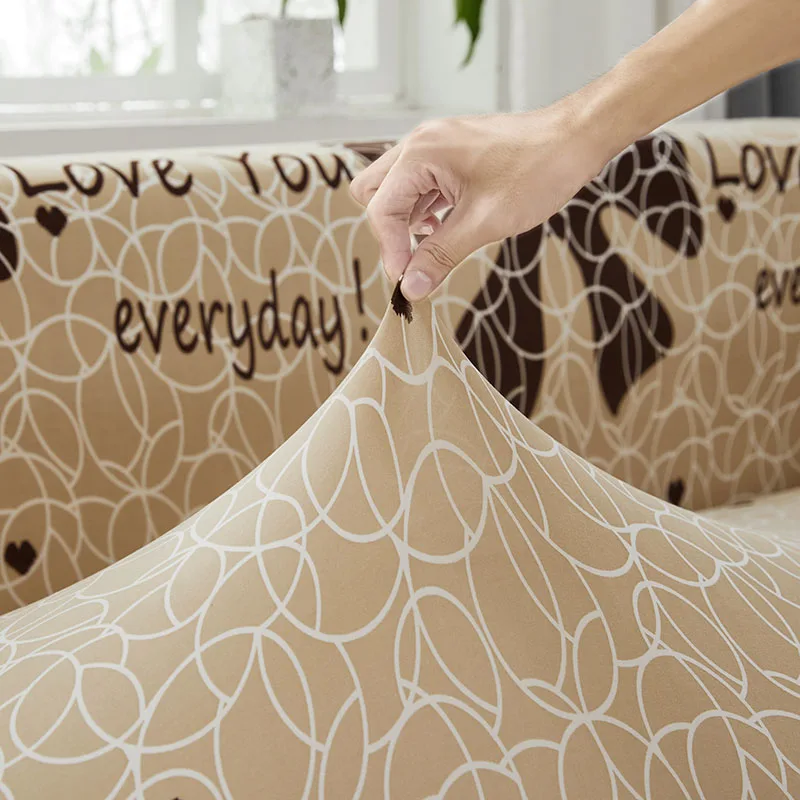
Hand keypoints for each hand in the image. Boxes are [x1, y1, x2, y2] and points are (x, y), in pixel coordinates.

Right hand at [350, 103, 605, 301]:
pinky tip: (446, 229)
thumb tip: (411, 289)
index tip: (407, 282)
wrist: (576, 140)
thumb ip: (440, 256)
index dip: (390, 251)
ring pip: (396, 190)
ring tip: (436, 247)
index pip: (380, 210)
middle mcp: (420, 143)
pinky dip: (425, 211)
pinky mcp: (450, 153)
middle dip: (390, 231)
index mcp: (421, 154)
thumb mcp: (484, 222)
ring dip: (408, 223)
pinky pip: (420, 185)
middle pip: (374, 194)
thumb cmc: (536, 173)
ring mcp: (435, 145)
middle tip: (416, 261)